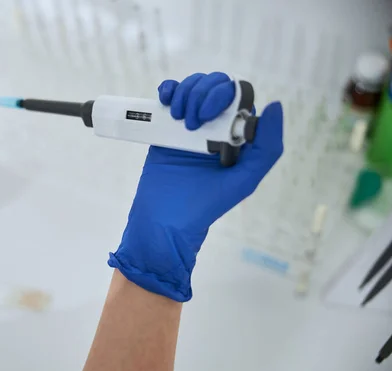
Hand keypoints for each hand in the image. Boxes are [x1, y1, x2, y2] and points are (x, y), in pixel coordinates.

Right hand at [108, 72, 283, 301]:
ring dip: (184, 92)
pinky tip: (165, 101)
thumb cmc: (205, 204)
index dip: (221, 94)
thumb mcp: (245, 180)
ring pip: (192, 85)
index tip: (207, 115)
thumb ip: (266, 147)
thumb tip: (275, 104)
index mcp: (237, 134)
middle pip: (213, 84)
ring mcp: (190, 123)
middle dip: (200, 94)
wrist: (164, 218)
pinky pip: (169, 95)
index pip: (237, 94)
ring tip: (177, 118)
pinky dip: (167, 89)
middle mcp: (215, 125)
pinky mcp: (166, 127)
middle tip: (191, 123)